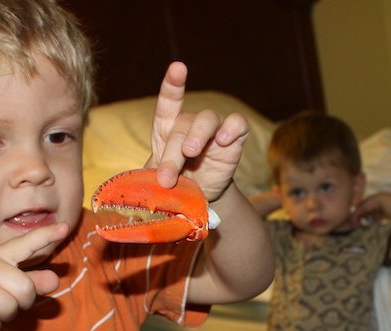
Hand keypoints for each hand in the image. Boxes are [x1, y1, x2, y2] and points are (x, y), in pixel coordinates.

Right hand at [0, 223, 69, 330]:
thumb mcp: (11, 290)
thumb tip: (54, 279)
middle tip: (2, 303)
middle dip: (21, 304)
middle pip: (25, 289)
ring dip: (5, 317)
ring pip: (10, 308)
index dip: (46, 236)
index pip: (25, 244)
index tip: (66, 226)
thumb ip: (33, 283)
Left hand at [147, 61, 249, 200]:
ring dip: (197, 135)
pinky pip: (238, 123)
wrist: (198, 201)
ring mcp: (214, 130)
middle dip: (173, 153)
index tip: (178, 68)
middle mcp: (191, 123)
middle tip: (166, 178)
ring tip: (190, 152)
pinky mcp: (234, 141)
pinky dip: (232, 127)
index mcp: (167, 127)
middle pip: (183, 124)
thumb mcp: (158, 180)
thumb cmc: (176, 185)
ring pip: (208, 119)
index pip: (169, 101)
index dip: (173, 84)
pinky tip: (223, 140)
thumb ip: (153, 175)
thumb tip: (152, 180)